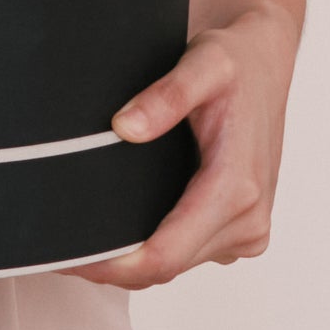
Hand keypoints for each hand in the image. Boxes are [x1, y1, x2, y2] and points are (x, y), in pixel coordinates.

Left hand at [70, 0, 299, 287]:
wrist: (266, 64)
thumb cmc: (236, 61)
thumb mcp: (203, 63)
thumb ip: (166, 96)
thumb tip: (123, 129)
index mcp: (237, 187)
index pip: (166, 254)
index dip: (115, 266)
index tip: (74, 258)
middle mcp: (248, 218)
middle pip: (167, 267)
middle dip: (114, 266)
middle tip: (63, 249)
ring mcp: (248, 229)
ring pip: (177, 266)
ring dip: (133, 262)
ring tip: (86, 239)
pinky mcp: (243, 228)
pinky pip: (191, 254)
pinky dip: (156, 250)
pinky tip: (125, 229)